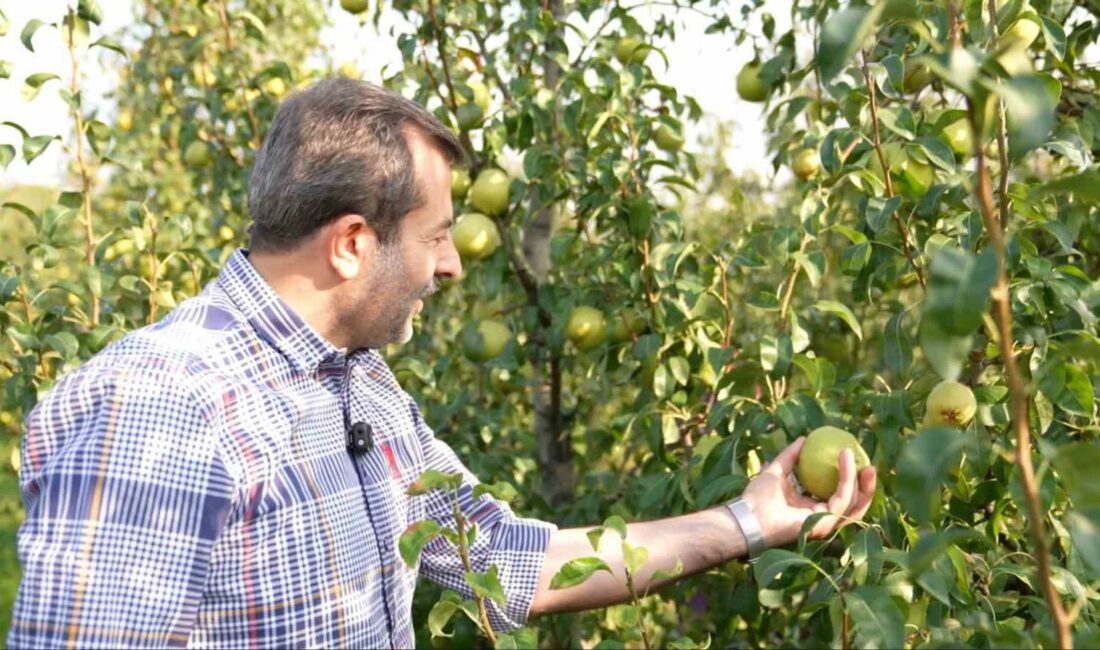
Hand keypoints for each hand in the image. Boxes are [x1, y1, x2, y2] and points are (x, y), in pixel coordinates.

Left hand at [739, 436, 876, 548]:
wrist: (747, 515)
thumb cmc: (757, 498)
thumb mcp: (776, 470)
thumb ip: (791, 456)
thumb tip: (805, 438)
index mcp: (813, 508)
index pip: (840, 497)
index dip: (852, 481)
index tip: (855, 459)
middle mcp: (822, 517)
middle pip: (854, 504)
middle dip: (866, 486)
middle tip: (870, 464)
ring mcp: (825, 523)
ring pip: (853, 503)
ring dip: (860, 480)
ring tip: (861, 459)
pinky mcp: (824, 523)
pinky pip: (842, 499)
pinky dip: (847, 479)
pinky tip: (845, 460)